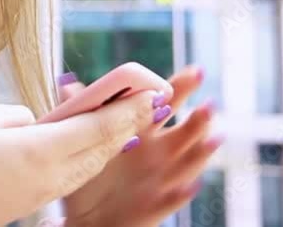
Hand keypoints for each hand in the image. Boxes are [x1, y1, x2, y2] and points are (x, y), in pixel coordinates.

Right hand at [0, 91, 161, 226]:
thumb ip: (17, 115)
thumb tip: (36, 122)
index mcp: (40, 151)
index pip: (97, 126)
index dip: (128, 107)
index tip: (152, 91)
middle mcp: (50, 175)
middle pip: (102, 147)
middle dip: (131, 123)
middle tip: (154, 102)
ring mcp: (42, 192)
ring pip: (91, 164)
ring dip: (113, 141)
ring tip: (131, 122)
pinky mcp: (31, 201)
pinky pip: (74, 175)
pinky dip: (92, 156)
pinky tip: (92, 148)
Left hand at [59, 65, 223, 226]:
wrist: (87, 217)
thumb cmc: (92, 174)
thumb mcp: (85, 141)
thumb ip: (84, 111)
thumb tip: (69, 85)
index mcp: (143, 131)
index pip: (166, 105)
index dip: (181, 88)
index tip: (196, 71)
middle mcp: (158, 153)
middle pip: (184, 132)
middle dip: (199, 118)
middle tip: (209, 104)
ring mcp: (161, 178)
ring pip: (186, 164)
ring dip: (200, 152)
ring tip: (213, 138)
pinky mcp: (156, 205)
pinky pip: (171, 199)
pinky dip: (181, 193)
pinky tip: (191, 185)